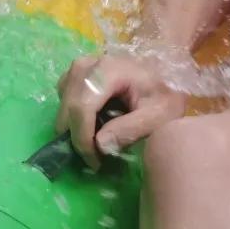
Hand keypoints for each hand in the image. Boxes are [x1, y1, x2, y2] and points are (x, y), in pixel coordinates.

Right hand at [55, 53, 186, 170]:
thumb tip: (98, 144)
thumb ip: (130, 130)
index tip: (95, 163)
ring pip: (64, 104)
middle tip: (95, 159)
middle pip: (69, 107)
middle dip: (77, 138)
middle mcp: (87, 65)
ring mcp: (79, 66)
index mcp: (107, 70)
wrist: (166, 74)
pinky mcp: (76, 72)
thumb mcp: (158, 116)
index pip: (82, 107)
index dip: (82, 139)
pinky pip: (65, 99)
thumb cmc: (164, 94)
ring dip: (74, 129)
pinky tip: (93, 125)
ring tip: (96, 143)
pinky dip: (73, 117)